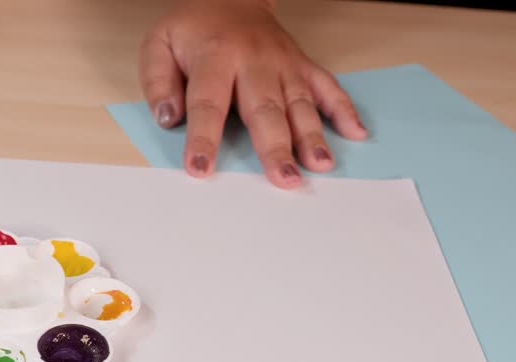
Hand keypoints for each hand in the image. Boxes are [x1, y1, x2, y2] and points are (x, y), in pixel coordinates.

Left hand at [139, 0, 366, 188]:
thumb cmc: (193, 28)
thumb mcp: (159, 44)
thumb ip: (159, 81)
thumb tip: (168, 117)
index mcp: (215, 56)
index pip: (207, 104)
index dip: (203, 138)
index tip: (201, 169)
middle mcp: (254, 60)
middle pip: (264, 108)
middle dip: (275, 146)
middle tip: (283, 179)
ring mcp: (283, 63)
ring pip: (300, 103)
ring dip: (312, 135)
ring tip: (320, 165)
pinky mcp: (302, 65)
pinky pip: (327, 86)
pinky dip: (344, 109)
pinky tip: (356, 133)